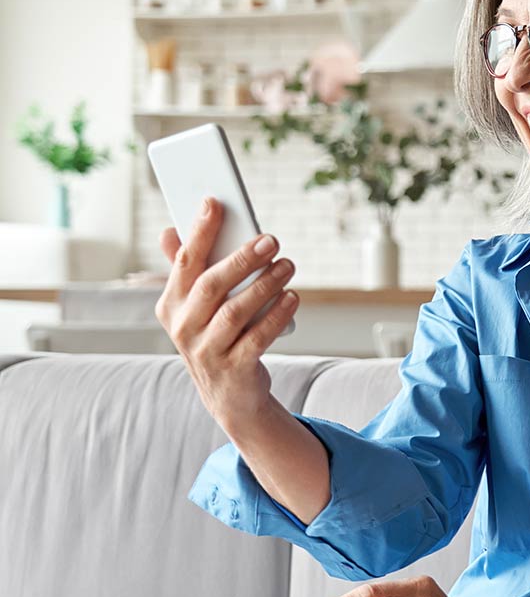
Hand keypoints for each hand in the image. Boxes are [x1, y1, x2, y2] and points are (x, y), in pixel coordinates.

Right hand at [155, 196, 298, 424]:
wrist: (228, 395)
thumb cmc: (215, 336)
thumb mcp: (195, 307)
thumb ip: (185, 270)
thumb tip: (168, 230)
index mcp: (170, 305)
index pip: (184, 262)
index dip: (199, 231)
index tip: (215, 202)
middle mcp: (183, 328)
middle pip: (212, 285)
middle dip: (242, 258)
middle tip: (271, 239)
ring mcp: (206, 351)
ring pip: (236, 312)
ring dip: (265, 284)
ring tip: (288, 265)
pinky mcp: (233, 369)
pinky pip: (258, 338)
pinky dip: (277, 315)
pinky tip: (293, 297)